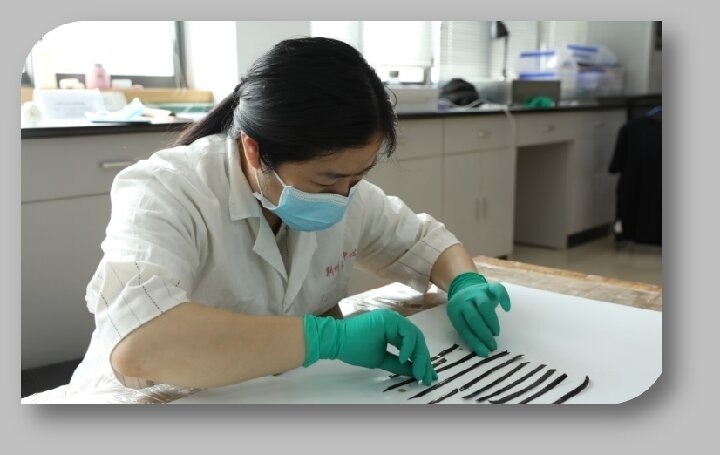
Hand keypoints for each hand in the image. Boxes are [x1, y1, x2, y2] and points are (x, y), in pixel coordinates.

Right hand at [303, 309, 436, 384]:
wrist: (336, 341)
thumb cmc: (354, 349)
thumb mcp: (381, 359)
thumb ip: (398, 364)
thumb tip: (415, 372)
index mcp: (393, 331)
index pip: (413, 345)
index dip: (421, 361)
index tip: (426, 377)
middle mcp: (396, 323)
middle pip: (417, 340)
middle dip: (424, 360)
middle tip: (428, 377)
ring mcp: (393, 319)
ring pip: (414, 336)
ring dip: (419, 355)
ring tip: (420, 372)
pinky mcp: (388, 319)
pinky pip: (406, 332)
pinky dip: (408, 346)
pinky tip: (404, 359)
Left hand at [446, 272, 510, 356]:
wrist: (464, 286)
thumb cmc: (465, 310)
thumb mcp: (461, 319)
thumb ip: (469, 332)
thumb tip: (483, 351)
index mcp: (454, 310)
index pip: (464, 328)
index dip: (475, 342)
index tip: (485, 352)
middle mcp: (465, 300)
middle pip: (474, 318)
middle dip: (484, 334)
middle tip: (492, 345)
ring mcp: (477, 292)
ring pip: (484, 306)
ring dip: (491, 322)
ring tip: (495, 333)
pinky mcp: (489, 287)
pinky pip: (497, 290)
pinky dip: (504, 298)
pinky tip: (506, 309)